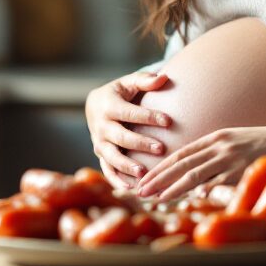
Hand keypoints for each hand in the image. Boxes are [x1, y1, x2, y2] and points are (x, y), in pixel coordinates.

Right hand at [84, 71, 173, 189]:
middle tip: (161, 148)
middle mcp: (100, 126)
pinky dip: (117, 180)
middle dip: (140, 144)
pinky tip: (133, 188)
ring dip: (127, 166)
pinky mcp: (101, 156)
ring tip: (144, 173)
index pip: (130, 113)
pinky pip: (107, 170)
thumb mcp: (129, 83)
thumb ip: (145, 81)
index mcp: (108, 105)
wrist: (96, 106)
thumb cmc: (120, 93)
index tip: (169, 121)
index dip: (149, 117)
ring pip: (111, 157)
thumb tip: (163, 77)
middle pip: (121, 137)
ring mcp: (99, 143)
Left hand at [134, 123, 265, 201]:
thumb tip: (199, 179)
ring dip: (173, 187)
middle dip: (158, 178)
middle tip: (139, 191)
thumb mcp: (239, 143)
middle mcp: (221, 144)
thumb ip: (218, 155)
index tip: (143, 179)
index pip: (181, 154)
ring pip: (196, 173)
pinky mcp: (246, 168)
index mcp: (217, 136)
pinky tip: (190, 198)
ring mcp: (233, 156)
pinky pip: (221, 180)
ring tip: (156, 198)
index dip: (160, 167)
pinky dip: (204, 189)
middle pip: (182, 163)